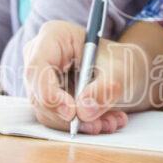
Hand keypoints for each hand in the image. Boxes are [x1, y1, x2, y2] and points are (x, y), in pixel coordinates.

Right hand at [22, 20, 132, 134]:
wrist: (125, 71)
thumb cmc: (120, 61)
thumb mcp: (119, 71)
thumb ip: (103, 89)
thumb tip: (84, 111)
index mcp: (54, 36)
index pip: (37, 67)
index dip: (49, 93)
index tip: (71, 112)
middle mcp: (41, 57)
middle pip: (39, 94)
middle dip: (68, 116)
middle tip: (97, 124)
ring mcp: (42, 80)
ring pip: (47, 113)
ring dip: (79, 124)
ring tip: (109, 121)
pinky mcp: (48, 100)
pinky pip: (57, 120)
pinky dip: (81, 126)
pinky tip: (105, 121)